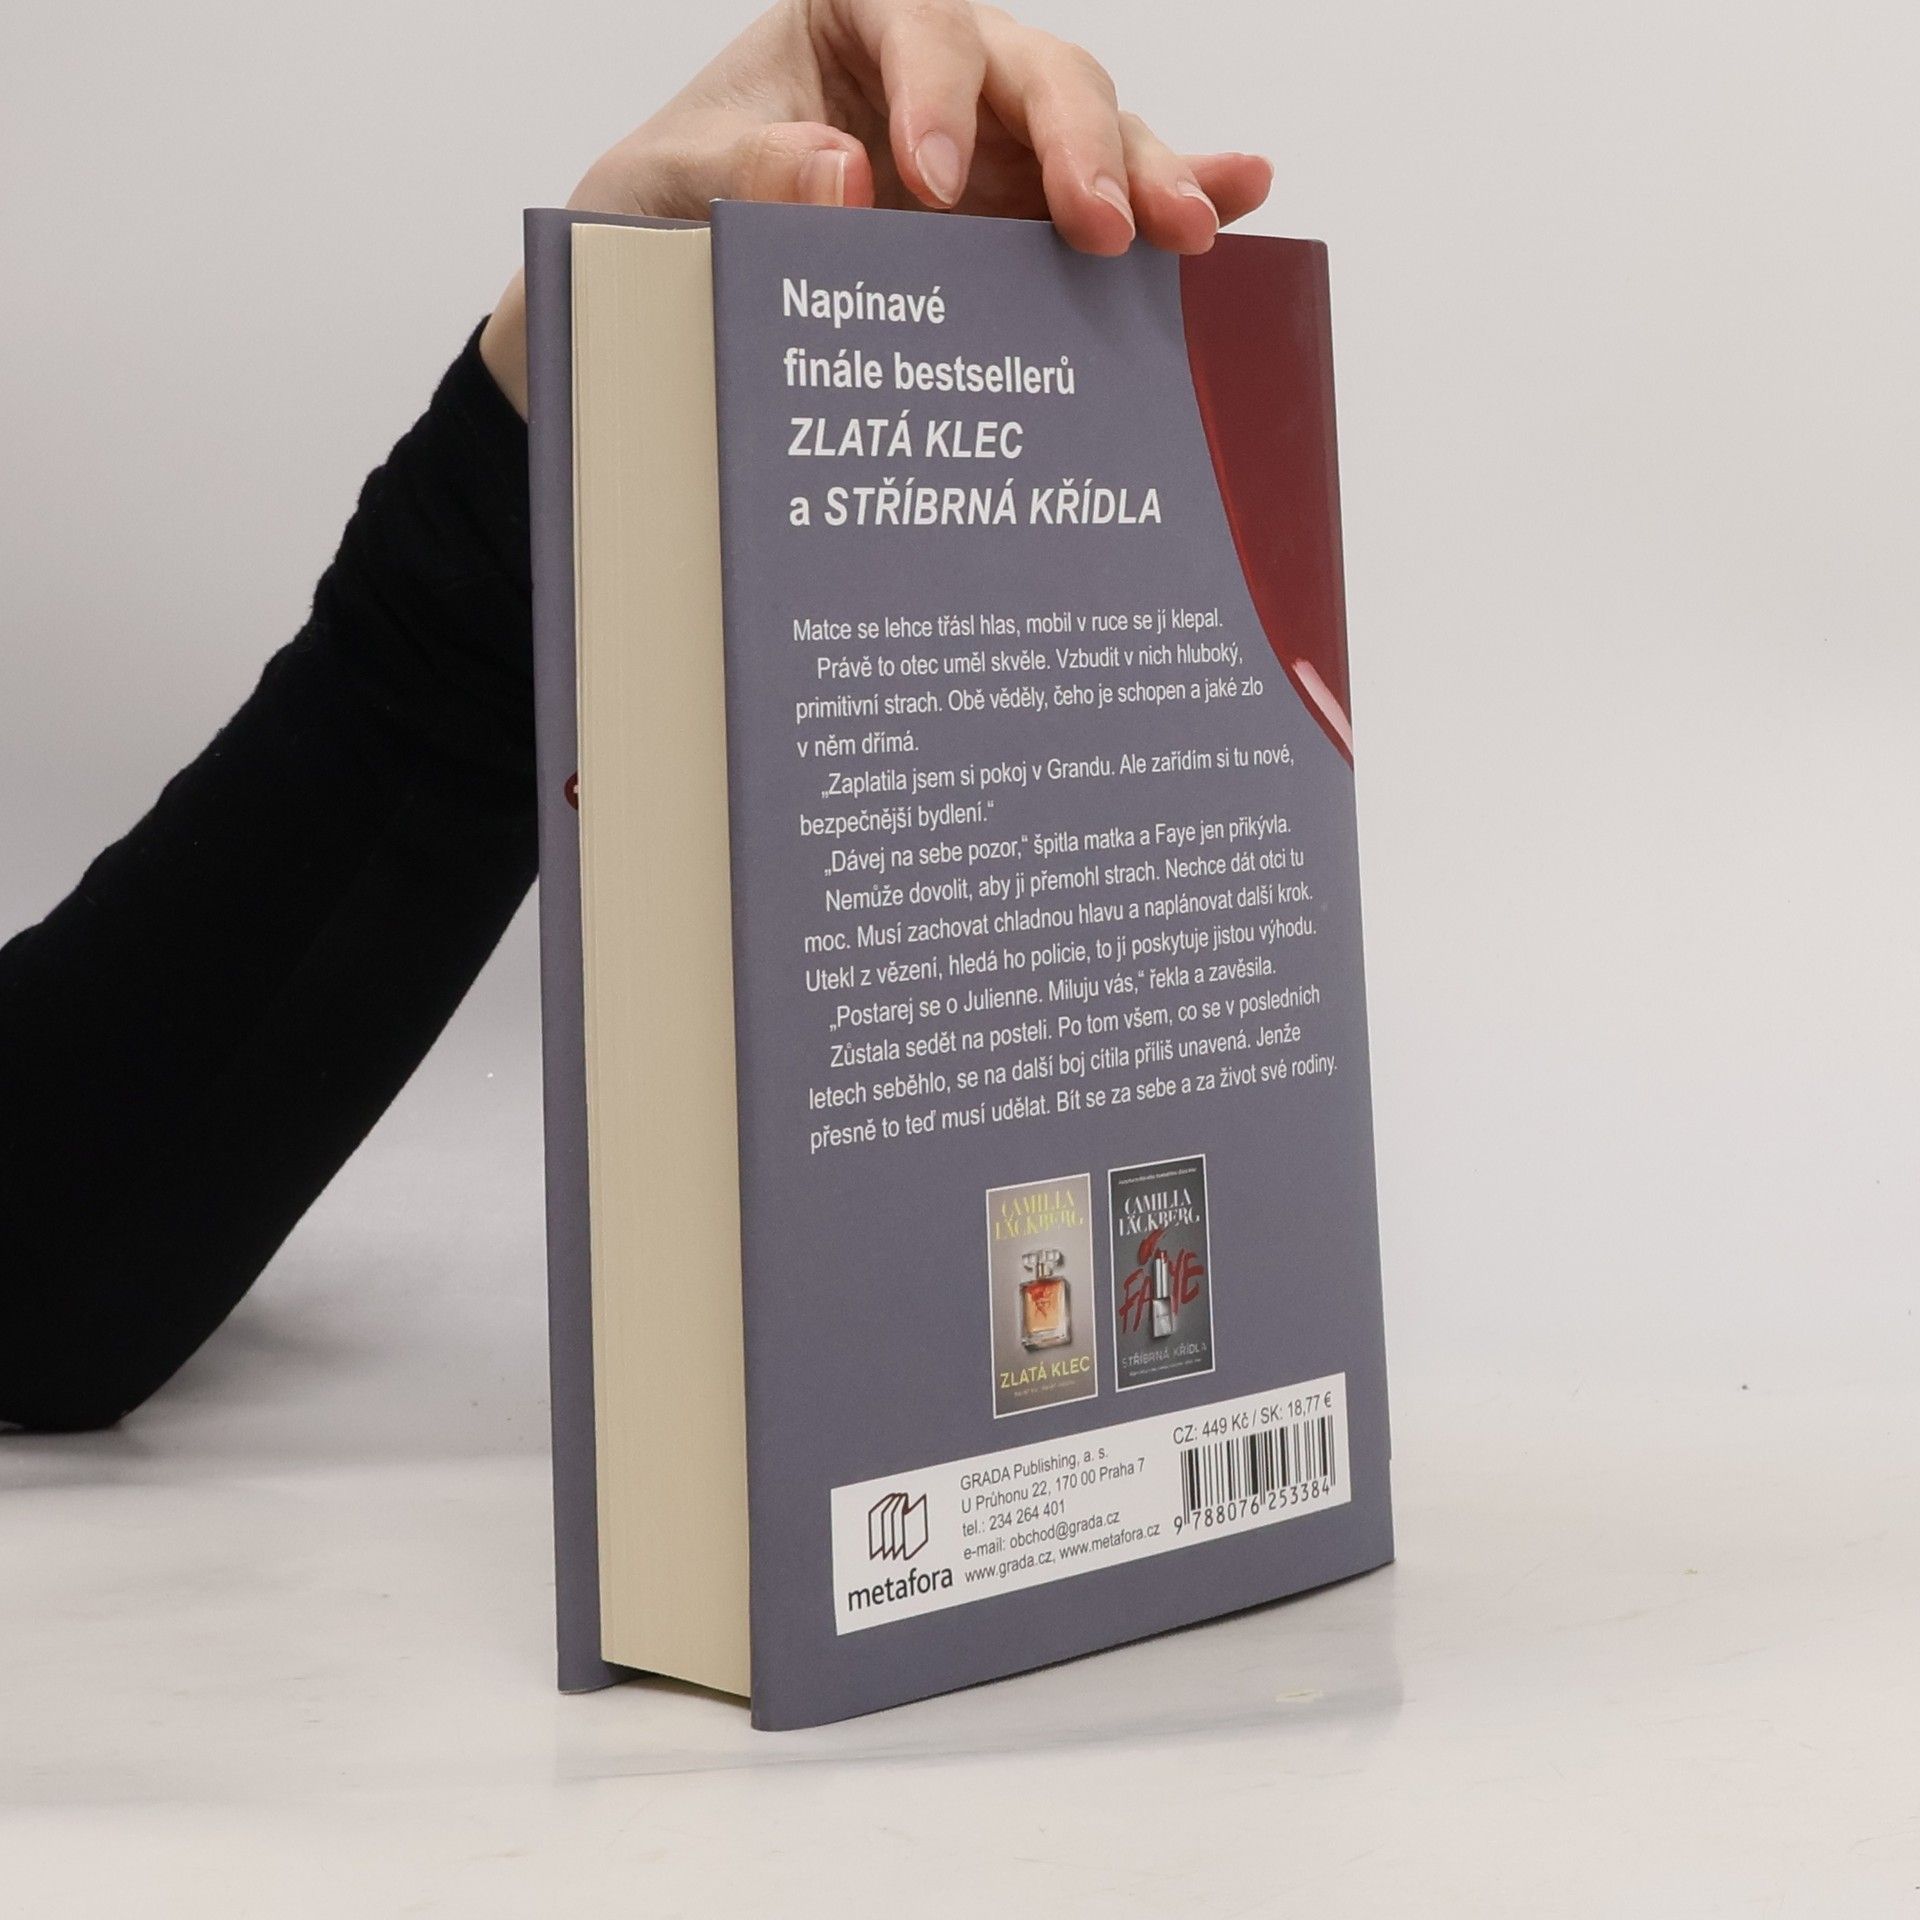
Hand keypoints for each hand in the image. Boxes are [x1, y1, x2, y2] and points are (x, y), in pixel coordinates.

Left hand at [480, 0, 1272, 412]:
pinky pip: (1109, 191)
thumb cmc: (662, 210)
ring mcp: (995, 144)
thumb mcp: (668, 185)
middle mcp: (940, 73)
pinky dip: (1176, 185)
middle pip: (1035, 71)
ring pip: (1091, 130)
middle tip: (1098, 224)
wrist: (666, 280)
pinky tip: (1244, 193)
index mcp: (852, 21)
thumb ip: (741, 172)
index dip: (937, 93)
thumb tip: (844, 174)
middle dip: (1077, 143)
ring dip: (1147, 176)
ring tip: (1196, 227)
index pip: (919, 19)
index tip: (927, 184)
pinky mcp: (1022, 214)